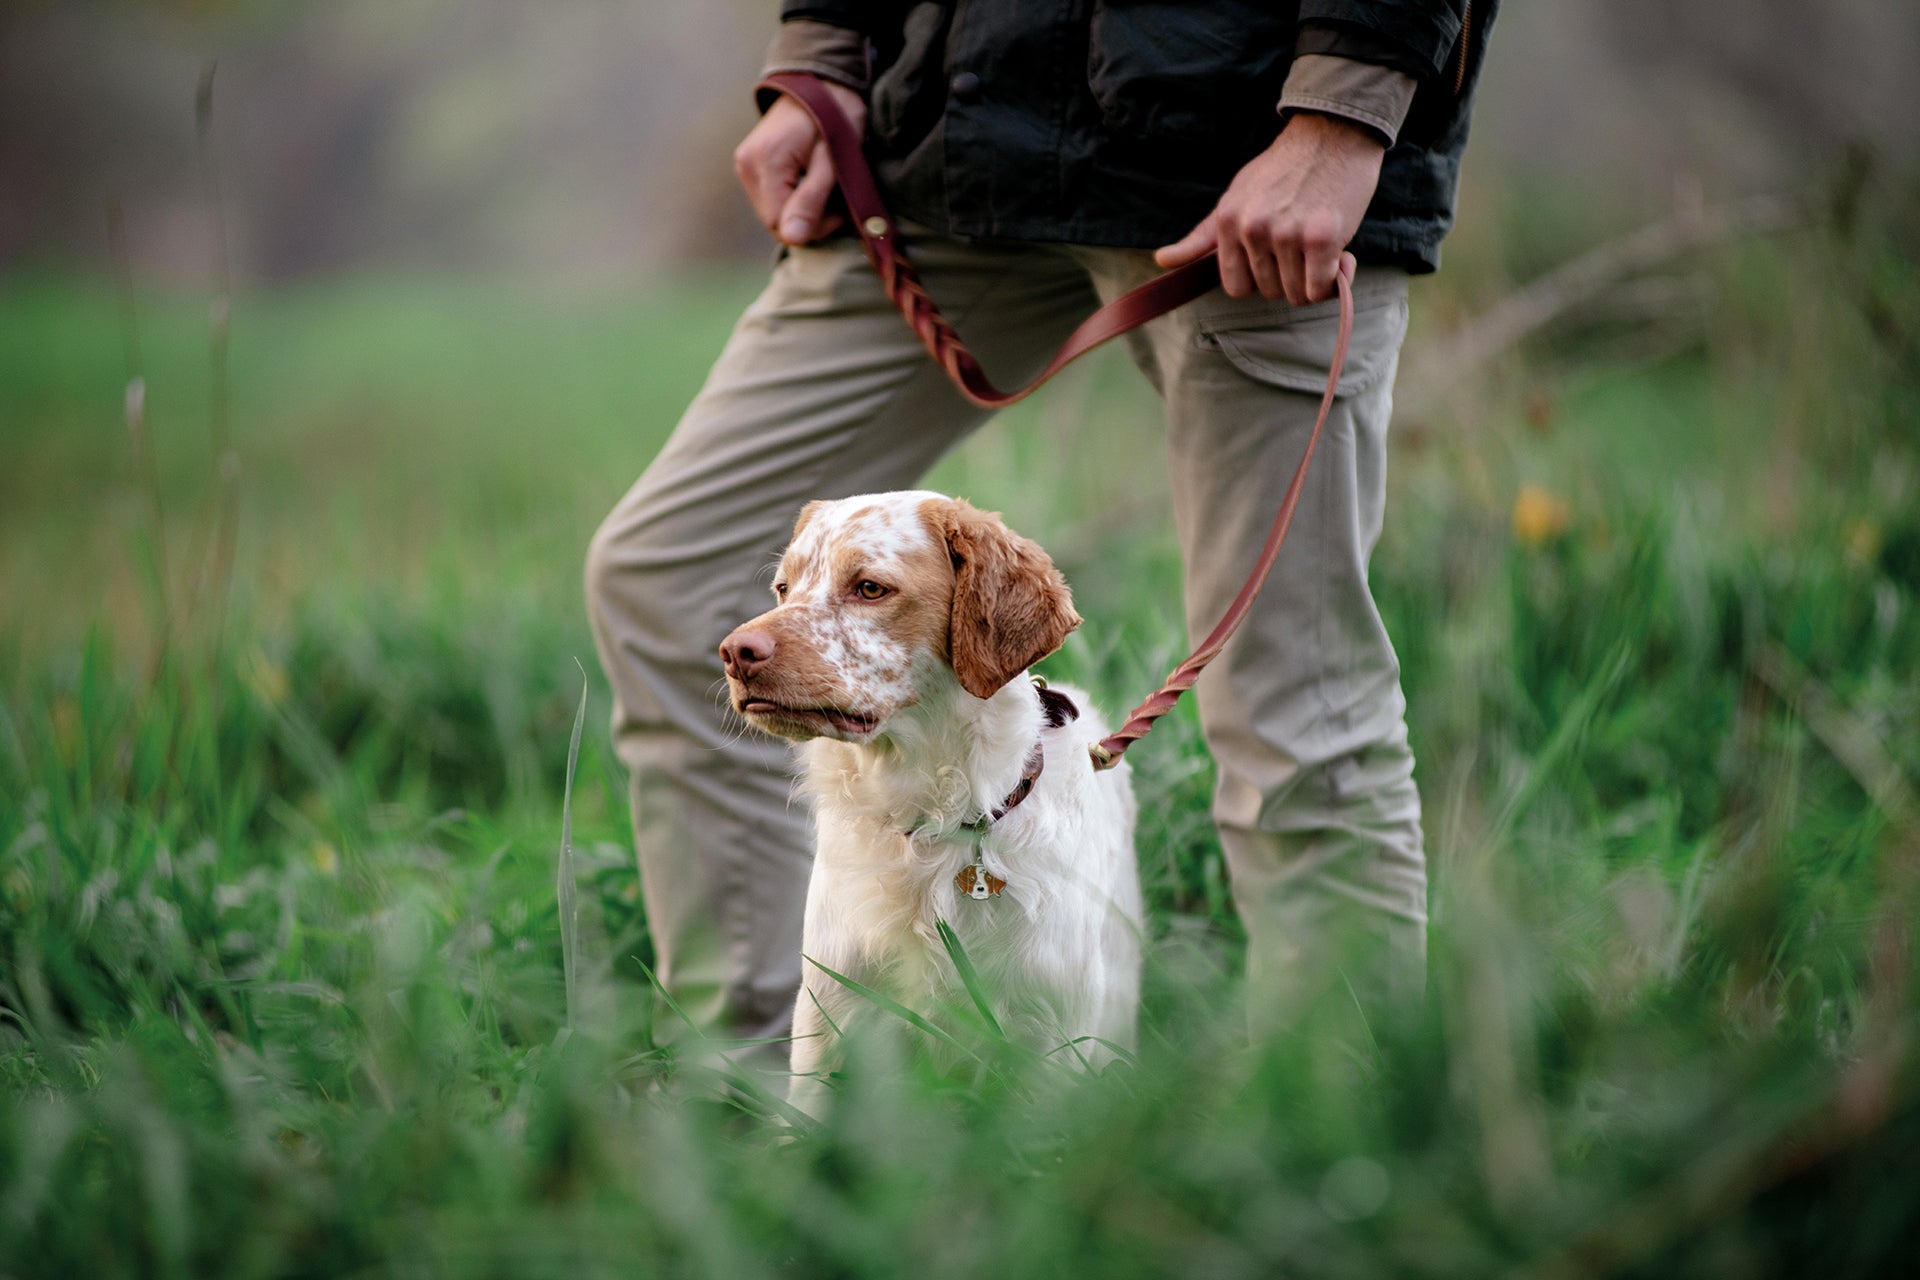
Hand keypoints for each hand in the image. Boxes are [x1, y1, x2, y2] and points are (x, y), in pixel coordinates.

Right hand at [732, 81, 867, 245]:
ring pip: (773, 212)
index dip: (814, 225)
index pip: (781, 224)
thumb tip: (793, 238)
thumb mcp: (832, 158)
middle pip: (775, 221)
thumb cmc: (836, 115)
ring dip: (801, 209)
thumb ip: (811, 199)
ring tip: (824, 185)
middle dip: (809, 218)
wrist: (822, 81)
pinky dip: (793, 198)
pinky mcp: (748, 164)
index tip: (839, 206)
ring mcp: (744, 163)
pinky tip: (810, 180)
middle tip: (836, 196)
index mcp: (766, 162)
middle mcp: (746, 164)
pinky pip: (771, 198)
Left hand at [1155, 112, 1384, 304]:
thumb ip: (1203, 236)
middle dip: (1290, 277)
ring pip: (1297, 295)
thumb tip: (1161, 260)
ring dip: (1314, 280)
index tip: (1275, 258)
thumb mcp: (1234, 197)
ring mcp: (1286, 233)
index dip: (1260, 279)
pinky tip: (1340, 256)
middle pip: (1269, 292)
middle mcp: (1252, 229)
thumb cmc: (1284, 170)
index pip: (1236, 287)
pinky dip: (1335, 281)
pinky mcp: (1322, 237)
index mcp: (1228, 221)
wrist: (1332, 135)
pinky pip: (1321, 289)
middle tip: (1303, 243)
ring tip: (1318, 244)